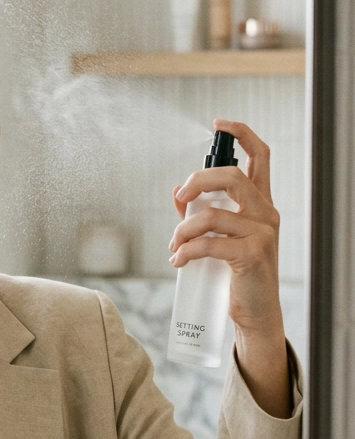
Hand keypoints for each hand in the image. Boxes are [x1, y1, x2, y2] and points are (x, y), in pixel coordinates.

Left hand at [169, 119, 290, 417]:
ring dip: (183, 230)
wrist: (255, 315)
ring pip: (212, 214)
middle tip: (180, 199)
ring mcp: (262, 234)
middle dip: (198, 181)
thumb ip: (199, 213)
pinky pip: (209, 243)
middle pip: (231, 176)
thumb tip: (176, 191)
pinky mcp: (252, 256)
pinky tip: (178, 262)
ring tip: (174, 247)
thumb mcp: (220, 238)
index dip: (241, 133)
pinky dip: (186, 251)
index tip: (219, 124)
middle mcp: (265, 213)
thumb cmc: (236, 274)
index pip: (260, 156)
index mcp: (260, 203)